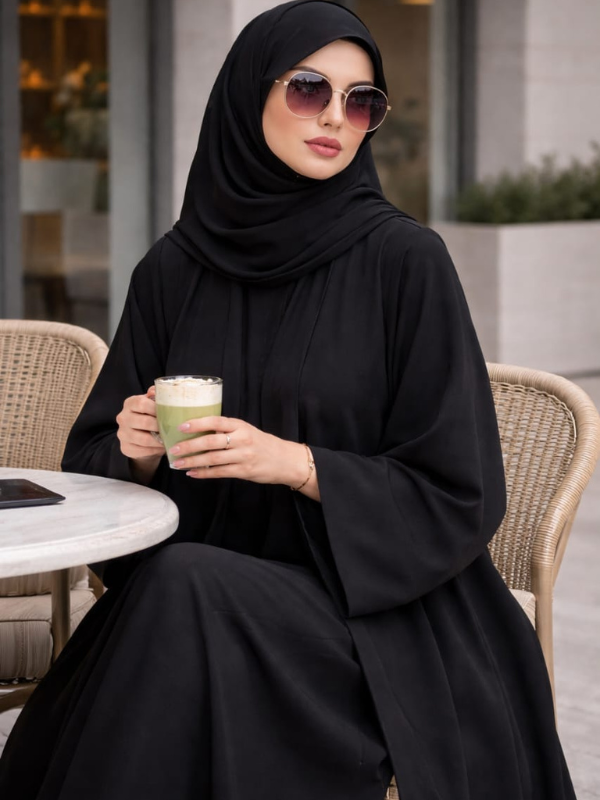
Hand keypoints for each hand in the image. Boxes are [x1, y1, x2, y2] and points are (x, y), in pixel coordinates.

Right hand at [116, 386, 164, 470]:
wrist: (142, 438)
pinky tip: (163, 447)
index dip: (156, 408)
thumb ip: (156, 396)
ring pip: (144, 439)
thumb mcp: (153, 405)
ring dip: (159, 441)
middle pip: (144, 422)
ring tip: (170, 439)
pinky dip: (155, 450)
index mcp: (130, 403)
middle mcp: (123, 418)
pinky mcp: (125, 448)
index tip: (169, 412)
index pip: (141, 403)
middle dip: (160, 426)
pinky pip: (142, 450)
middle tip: (173, 428)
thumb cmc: (151, 417)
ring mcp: (122, 434)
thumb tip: (156, 390)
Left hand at [169, 416, 315, 492]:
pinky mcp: (244, 471)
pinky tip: (192, 473)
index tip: (181, 427)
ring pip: (212, 459)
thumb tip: (199, 431)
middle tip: (173, 449)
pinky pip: (219, 472)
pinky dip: (204, 473)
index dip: (197, 423)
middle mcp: (242, 439)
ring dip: (192, 461)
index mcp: (240, 426)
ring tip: (178, 463)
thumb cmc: (262, 443)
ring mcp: (243, 456)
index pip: (215, 421)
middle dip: (189, 446)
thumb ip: (227, 430)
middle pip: (211, 442)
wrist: (285, 460)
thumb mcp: (246, 430)